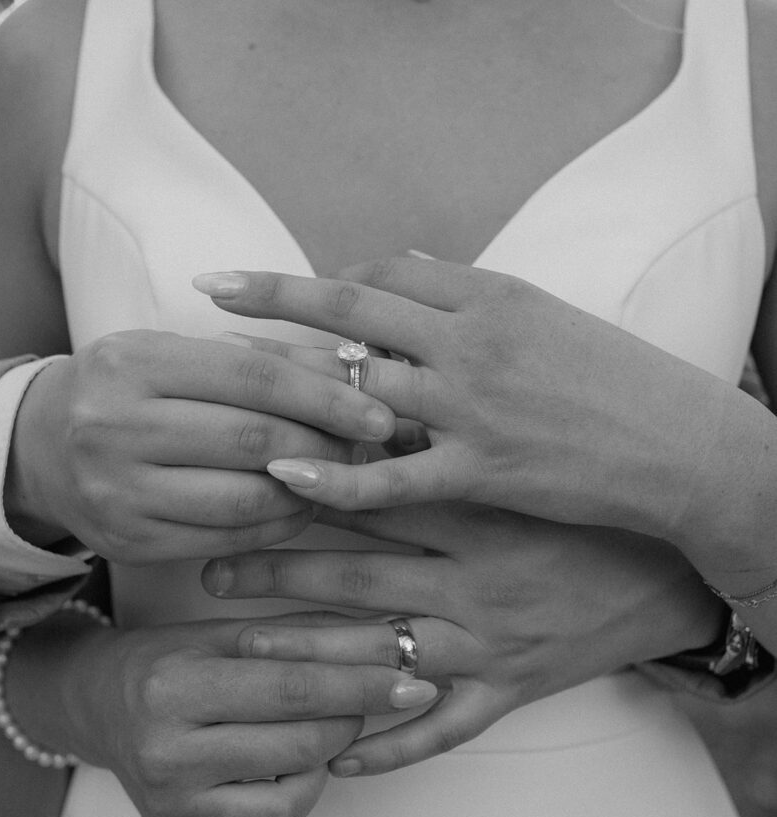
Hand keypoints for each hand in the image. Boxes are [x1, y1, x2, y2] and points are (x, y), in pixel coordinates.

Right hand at [5, 330, 395, 562]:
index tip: (378, 411)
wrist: (44, 446)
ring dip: (310, 491)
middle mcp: (116, 427)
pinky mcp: (129, 541)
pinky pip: (227, 539)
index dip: (326, 396)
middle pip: (254, 441)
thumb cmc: (132, 392)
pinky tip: (302, 507)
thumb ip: (257, 363)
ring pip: (246, 499)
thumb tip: (354, 372)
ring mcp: (118, 491)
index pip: (253, 377)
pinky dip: (278, 526)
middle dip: (327, 447)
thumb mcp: (178, 358)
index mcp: (133, 363)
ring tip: (340, 477)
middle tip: (370, 448)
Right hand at [10, 611, 435, 816]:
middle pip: (299, 750)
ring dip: (321, 777)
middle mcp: (168, 752)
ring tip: (314, 748)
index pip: (295, 690)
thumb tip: (384, 644)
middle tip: (356, 702)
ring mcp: (169, 806)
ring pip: (281, 812)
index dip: (364, 686)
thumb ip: (298, 636)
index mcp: (179, 686)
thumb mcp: (223, 629)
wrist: (97, 697)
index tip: (413, 681)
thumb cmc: (170, 657)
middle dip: (349, 722)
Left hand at [193, 259, 724, 541]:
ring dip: (287, 387)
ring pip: (361, 390)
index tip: (283, 293)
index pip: (386, 276)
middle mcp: (472, 342)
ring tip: (226, 389)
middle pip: (355, 311)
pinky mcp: (480, 472)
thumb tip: (409, 263)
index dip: (328, 284)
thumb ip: (470, 291)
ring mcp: (472, 407)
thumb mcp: (546, 315)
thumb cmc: (613, 380)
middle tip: (212, 287)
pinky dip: (334, 479)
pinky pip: (392, 478)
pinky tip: (282, 477)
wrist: (677, 445)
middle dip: (276, 297)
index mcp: (490, 296)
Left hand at [201, 502, 724, 774]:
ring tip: (241, 650)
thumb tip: (372, 418)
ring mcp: (490, 647)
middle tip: (210, 571)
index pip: (371, 504)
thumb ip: (452, 450)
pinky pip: (445, 732)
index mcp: (479, 519)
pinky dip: (393, 749)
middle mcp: (475, 584)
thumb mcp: (524, 470)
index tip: (239, 492)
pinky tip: (339, 763)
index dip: (299, 498)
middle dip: (277, 574)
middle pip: (357, 578)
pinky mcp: (510, 693)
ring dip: (308, 658)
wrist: (669, 577)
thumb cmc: (590, 514)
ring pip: (383, 657)